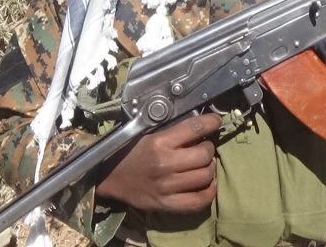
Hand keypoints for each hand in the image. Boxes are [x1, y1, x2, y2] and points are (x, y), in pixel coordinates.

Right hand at [95, 113, 220, 212]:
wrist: (109, 178)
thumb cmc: (130, 152)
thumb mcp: (148, 135)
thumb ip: (173, 132)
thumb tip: (201, 125)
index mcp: (159, 142)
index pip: (195, 128)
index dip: (211, 122)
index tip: (216, 122)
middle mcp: (165, 164)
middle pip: (204, 154)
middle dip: (208, 148)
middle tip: (203, 147)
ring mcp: (167, 186)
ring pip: (205, 176)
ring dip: (209, 168)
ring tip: (202, 165)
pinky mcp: (167, 204)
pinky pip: (199, 200)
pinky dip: (209, 191)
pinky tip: (206, 184)